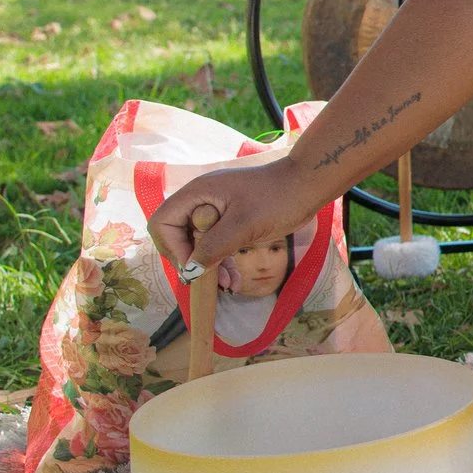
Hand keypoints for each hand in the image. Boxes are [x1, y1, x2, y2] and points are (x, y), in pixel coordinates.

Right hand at [150, 158, 326, 271]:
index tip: (194, 265)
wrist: (309, 186)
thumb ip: (213, 248)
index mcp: (197, 193)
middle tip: (210, 281)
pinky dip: (223, 261)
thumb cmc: (278, 199)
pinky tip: (235, 281)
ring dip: (209, 266)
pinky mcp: (231, 220)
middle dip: (192, 261)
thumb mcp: (243, 227)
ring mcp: (217, 210)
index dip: (172, 247)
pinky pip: (217, 244)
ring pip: (199, 244)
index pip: (163, 223)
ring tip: (229, 286)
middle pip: (177, 236)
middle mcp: (202, 200)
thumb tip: (190, 271)